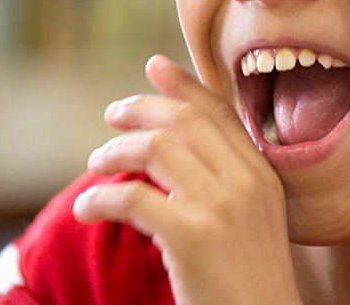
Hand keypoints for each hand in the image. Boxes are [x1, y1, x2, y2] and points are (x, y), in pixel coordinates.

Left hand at [73, 55, 301, 304]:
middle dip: (141, 109)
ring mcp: (221, 207)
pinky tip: (86, 209)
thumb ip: (226, 184)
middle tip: (112, 116)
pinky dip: (101, 199)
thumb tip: (173, 151)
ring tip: (96, 165)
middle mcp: (246, 182)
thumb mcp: (253, 223)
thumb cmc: (250, 285)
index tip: (155, 66)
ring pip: (157, 148)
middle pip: (185, 121)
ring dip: (116, 151)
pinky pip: (134, 200)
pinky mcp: (192, 237)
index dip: (185, 84)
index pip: (220, 112)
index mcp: (263, 176)